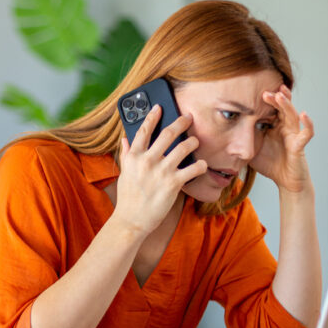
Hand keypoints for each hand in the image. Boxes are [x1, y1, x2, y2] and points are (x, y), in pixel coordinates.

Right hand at [113, 106, 207, 234]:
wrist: (132, 220)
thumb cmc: (128, 198)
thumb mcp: (124, 173)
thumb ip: (127, 154)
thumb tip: (126, 140)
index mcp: (134, 156)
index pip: (144, 130)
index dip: (152, 116)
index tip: (160, 107)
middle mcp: (147, 160)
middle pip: (168, 133)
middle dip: (181, 122)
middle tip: (188, 118)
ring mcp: (161, 171)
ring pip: (183, 147)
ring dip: (193, 142)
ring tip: (195, 142)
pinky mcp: (173, 183)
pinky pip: (193, 168)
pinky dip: (201, 165)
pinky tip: (202, 164)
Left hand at [250, 85, 314, 193]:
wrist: (285, 181)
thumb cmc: (270, 164)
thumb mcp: (250, 148)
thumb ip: (241, 138)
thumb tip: (221, 131)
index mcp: (273, 126)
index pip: (270, 108)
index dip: (265, 100)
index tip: (254, 92)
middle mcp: (285, 127)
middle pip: (282, 107)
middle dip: (275, 98)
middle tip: (265, 91)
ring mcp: (293, 135)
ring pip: (292, 116)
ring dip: (287, 105)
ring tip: (280, 94)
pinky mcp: (299, 146)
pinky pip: (306, 133)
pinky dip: (307, 124)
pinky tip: (304, 115)